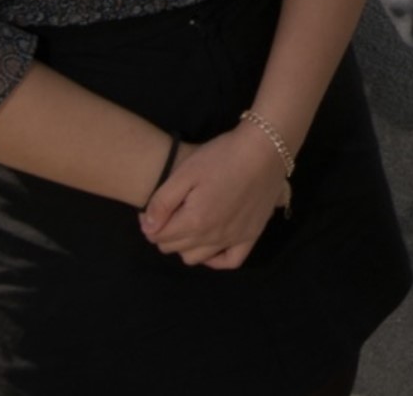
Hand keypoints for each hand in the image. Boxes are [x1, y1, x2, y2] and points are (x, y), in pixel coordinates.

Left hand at [138, 127, 288, 268]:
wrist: (263, 150)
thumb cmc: (221, 156)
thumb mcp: (185, 172)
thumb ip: (162, 202)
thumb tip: (148, 228)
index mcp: (194, 221)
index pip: (158, 236)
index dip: (149, 223)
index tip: (152, 208)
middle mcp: (212, 237)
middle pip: (174, 248)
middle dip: (165, 233)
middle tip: (169, 212)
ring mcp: (233, 239)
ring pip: (196, 258)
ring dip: (185, 246)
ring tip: (188, 224)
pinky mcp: (251, 236)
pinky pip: (230, 262)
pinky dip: (215, 259)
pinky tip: (210, 246)